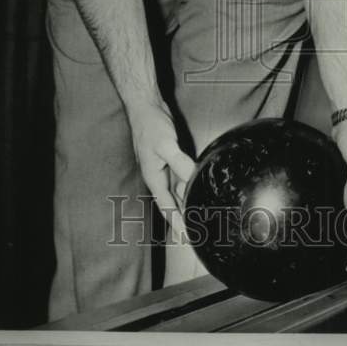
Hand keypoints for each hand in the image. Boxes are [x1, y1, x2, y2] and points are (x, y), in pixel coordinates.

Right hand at [128, 103, 194, 238]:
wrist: (145, 107)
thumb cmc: (150, 126)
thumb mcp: (165, 145)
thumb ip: (179, 162)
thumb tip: (192, 177)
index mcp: (154, 178)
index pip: (167, 207)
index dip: (177, 223)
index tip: (186, 238)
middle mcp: (159, 177)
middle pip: (173, 204)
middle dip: (183, 219)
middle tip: (197, 234)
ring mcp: (165, 168)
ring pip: (179, 192)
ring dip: (188, 203)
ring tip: (201, 218)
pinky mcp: (172, 159)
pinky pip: (182, 177)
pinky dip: (189, 186)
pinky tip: (198, 190)